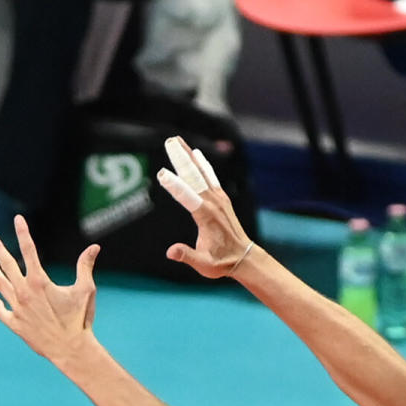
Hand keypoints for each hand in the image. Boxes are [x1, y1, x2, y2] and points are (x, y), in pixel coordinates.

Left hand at [0, 218, 102, 366]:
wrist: (70, 349)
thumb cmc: (80, 319)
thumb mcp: (86, 290)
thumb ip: (85, 266)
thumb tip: (94, 247)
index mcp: (39, 281)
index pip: (29, 250)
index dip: (23, 232)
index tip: (17, 219)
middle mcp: (24, 292)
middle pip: (7, 265)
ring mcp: (17, 309)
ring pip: (0, 285)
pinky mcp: (15, 325)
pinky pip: (3, 312)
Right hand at [158, 135, 252, 280]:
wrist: (243, 257)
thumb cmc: (221, 263)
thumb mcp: (203, 265)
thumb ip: (187, 256)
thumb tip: (171, 251)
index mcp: (206, 216)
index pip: (187, 196)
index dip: (174, 185)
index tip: (162, 174)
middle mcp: (213, 202)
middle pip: (194, 176)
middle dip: (181, 158)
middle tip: (169, 141)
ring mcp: (218, 198)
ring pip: (201, 171)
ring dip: (189, 155)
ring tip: (177, 140)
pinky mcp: (221, 197)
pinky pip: (210, 175)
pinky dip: (202, 163)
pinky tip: (195, 153)